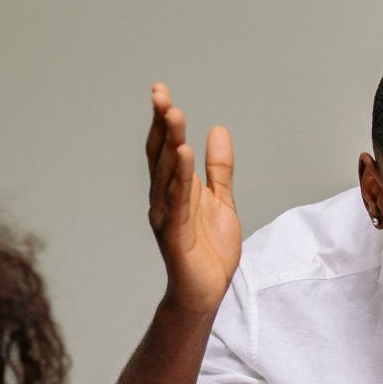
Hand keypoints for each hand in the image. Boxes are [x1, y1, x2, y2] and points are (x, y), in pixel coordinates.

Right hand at [145, 81, 240, 313]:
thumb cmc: (210, 250)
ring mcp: (167, 216)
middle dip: (160, 124)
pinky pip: (177, 200)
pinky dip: (178, 176)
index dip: (164, 121)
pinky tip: (182, 153)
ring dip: (168, 142)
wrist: (207, 292)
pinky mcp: (174, 234)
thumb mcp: (221, 200)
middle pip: (160, 155)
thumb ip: (219, 168)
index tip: (161, 92)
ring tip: (173, 113)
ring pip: (165, 173)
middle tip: (161, 94)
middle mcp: (165, 198)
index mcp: (175, 189)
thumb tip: (218, 130)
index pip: (165, 148)